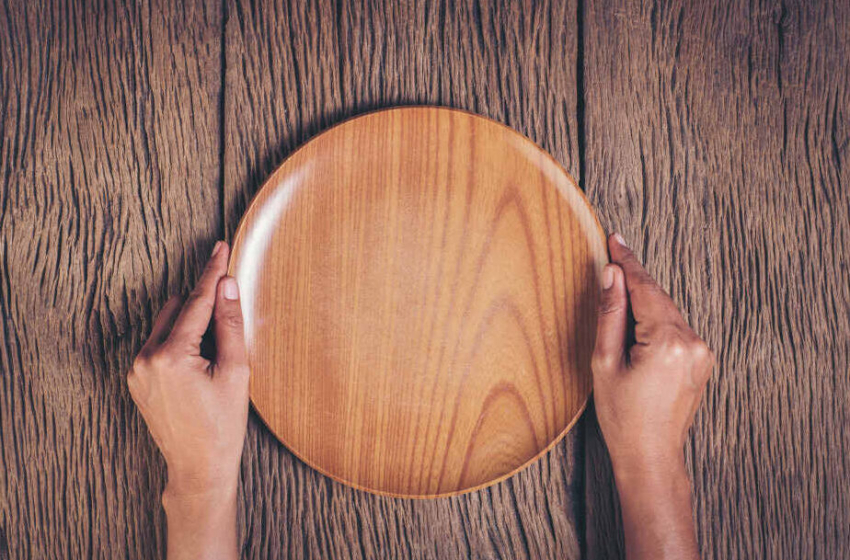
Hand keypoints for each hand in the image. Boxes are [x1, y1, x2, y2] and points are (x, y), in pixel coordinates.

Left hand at [127, 241, 247, 559]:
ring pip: (167, 325)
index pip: (197, 301)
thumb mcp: (236, 371)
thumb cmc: (222, 424)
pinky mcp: (136, 379)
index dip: (212, 273)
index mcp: (172, 356)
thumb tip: (227, 286)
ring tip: (213, 356)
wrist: (199, 466)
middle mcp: (146, 358)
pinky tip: (198, 366)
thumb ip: (229, 323)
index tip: (220, 247)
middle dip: (203, 305)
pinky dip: (178, 342)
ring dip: (190, 324)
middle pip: (179, 308)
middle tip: (227, 318)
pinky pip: (158, 344)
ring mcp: (137, 369)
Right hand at [591, 233, 713, 559]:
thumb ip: (610, 314)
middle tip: (613, 255)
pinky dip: (657, 318)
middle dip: (635, 279)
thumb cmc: (622, 415)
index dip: (628, 262)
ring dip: (645, 299)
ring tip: (619, 291)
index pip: (645, 288)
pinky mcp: (702, 360)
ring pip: (668, 311)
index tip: (616, 239)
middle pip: (658, 297)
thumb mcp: (605, 362)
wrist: (651, 455)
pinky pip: (676, 327)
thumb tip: (611, 274)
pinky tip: (638, 321)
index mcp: (667, 341)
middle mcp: (692, 342)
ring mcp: (702, 352)